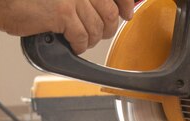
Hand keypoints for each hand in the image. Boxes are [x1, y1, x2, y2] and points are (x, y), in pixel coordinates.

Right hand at [0, 0, 134, 53]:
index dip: (125, 5)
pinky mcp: (63, 13)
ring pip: (96, 28)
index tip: (127, 14)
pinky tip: (70, 44)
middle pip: (109, 13)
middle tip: (98, 34)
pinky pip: (81, 37)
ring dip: (90, 39)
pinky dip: (79, 45)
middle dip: (107, 29)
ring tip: (79, 40)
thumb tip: (105, 9)